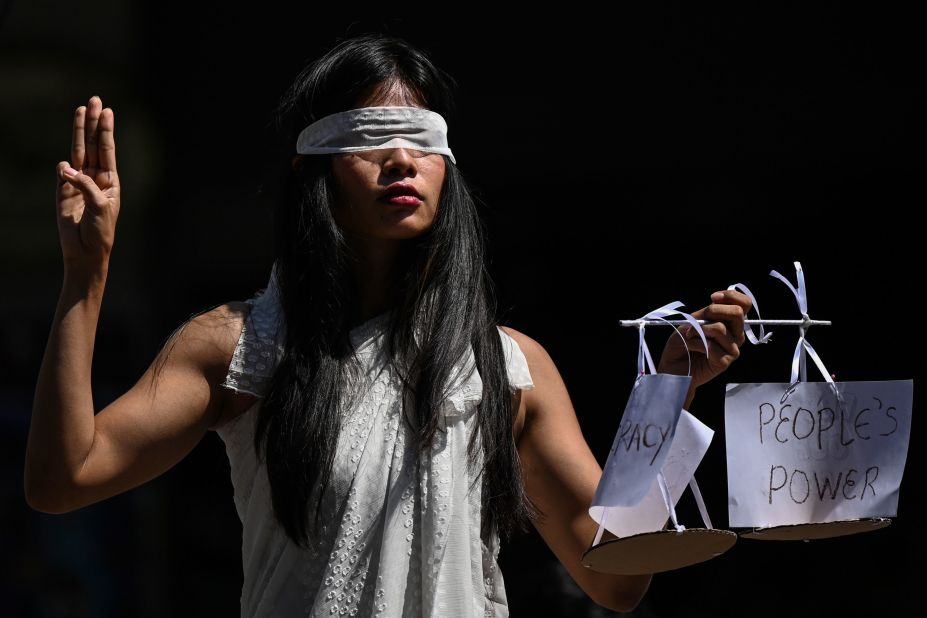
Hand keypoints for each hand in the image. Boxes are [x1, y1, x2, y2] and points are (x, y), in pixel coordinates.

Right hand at [55, 95, 119, 274]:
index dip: (106, 130)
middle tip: (94, 100)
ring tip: (80, 110)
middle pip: (93, 144)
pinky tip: (66, 164)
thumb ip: (86, 184)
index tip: (107, 110)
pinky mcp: (63, 191)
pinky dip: (64, 168)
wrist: (86, 252)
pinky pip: (62, 174)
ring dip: (79, 132)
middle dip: (93, 123)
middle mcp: (95, 178)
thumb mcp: (101, 206)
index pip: (107, 150)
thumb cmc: (101, 231)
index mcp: (110, 181)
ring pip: (78, 152)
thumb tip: (65, 167)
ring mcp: (78, 182)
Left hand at [657, 289, 751, 406]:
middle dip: (713, 310)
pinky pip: (711, 345)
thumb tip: (715, 304)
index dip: (731, 296)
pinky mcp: (725, 361)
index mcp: (730, 322)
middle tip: (696, 319)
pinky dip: (695, 343)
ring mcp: (732, 349)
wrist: (673, 367)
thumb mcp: (691, 321)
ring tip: (688, 336)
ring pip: (720, 328)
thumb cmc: (681, 343)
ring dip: (698, 330)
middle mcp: (736, 334)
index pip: (744, 303)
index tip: (712, 297)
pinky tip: (690, 347)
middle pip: (737, 313)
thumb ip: (706, 313)